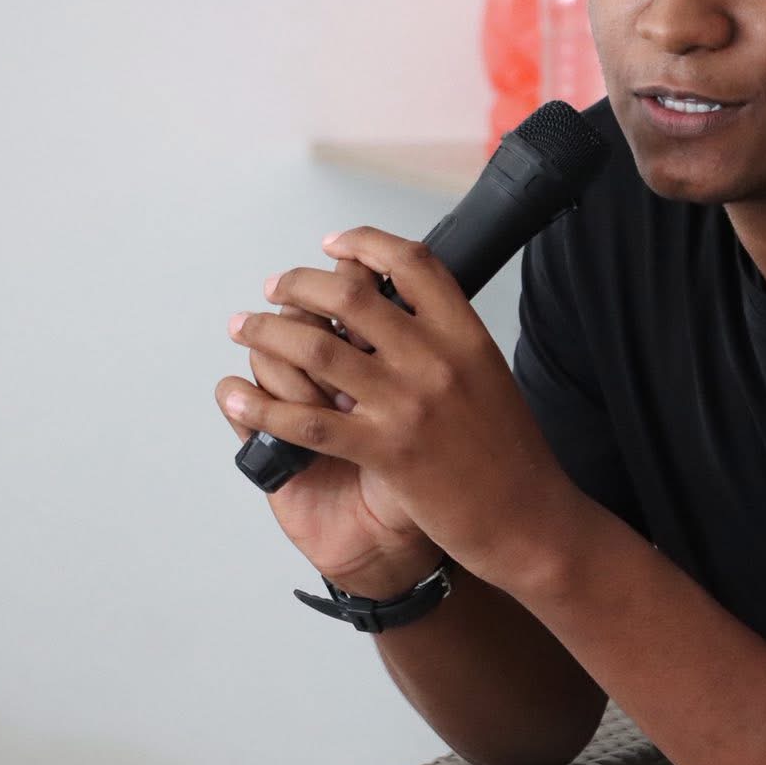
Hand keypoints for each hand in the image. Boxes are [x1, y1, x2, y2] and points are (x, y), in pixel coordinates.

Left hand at [226, 226, 584, 595]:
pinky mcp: (384, 450)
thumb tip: (399, 314)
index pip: (410, 263)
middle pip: (349, 294)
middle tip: (275, 289)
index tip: (333, 245)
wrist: (529, 520)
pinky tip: (236, 395)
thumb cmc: (512, 457)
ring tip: (245, 328)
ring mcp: (407, 403)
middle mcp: (435, 359)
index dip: (363, 244)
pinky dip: (261, 405)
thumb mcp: (489, 376)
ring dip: (266, 332)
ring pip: (315, 347)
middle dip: (298, 284)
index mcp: (465, 334)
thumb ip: (447, 342)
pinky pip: (306, 419)